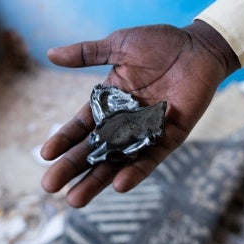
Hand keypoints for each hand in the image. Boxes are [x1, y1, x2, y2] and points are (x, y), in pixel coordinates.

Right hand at [40, 21, 238, 206]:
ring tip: (75, 200)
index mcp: (111, 100)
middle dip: (73, 167)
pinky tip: (119, 185)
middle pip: (96, 148)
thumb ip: (87, 54)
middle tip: (49, 186)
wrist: (198, 47)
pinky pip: (152, 157)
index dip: (65, 139)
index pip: (83, 124)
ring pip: (120, 159)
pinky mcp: (170, 136)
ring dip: (99, 179)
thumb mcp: (119, 45)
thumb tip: (50, 54)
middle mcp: (126, 120)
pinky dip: (137, 170)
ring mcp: (148, 130)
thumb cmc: (160, 43)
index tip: (45, 155)